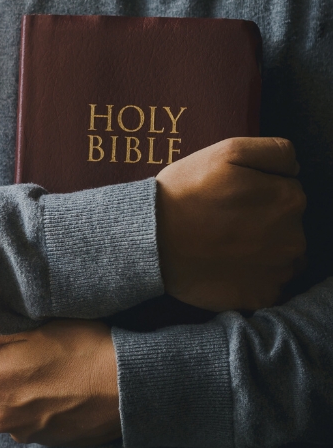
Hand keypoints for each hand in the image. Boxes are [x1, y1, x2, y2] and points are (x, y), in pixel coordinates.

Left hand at [0, 320, 120, 446]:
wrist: (128, 386)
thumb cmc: (83, 348)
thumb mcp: (34, 327)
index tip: (15, 333)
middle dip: (2, 362)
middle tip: (37, 349)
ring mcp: (19, 430)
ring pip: (5, 396)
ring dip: (19, 384)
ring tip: (52, 370)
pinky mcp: (39, 440)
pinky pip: (25, 414)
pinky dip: (35, 402)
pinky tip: (59, 389)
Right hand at [156, 137, 305, 311]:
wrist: (150, 239)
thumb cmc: (186, 192)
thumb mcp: (228, 151)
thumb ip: (275, 151)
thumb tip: (296, 168)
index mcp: (289, 200)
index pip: (288, 192)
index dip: (260, 192)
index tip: (232, 198)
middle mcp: (293, 239)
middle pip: (288, 226)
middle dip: (265, 222)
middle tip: (225, 221)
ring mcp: (278, 272)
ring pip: (281, 256)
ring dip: (262, 251)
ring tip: (225, 245)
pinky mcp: (261, 297)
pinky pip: (269, 286)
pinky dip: (253, 278)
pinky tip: (227, 266)